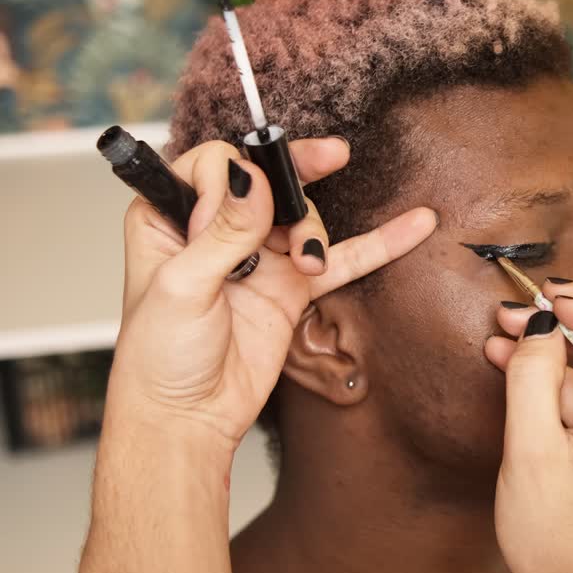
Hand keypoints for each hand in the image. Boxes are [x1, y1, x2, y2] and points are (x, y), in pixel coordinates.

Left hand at [108, 137, 436, 448]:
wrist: (189, 418)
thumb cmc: (159, 358)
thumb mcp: (182, 288)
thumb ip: (222, 233)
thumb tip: (253, 179)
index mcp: (169, 218)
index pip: (212, 167)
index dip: (234, 183)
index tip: (236, 222)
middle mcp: (216, 230)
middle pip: (267, 180)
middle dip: (298, 170)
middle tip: (331, 155)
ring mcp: (259, 258)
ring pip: (303, 218)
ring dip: (315, 232)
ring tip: (309, 264)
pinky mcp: (293, 286)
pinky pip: (342, 258)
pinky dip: (378, 243)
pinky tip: (413, 224)